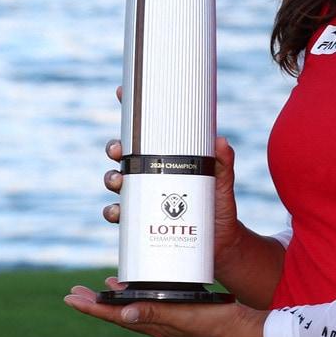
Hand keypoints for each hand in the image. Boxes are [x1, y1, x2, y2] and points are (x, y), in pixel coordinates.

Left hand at [64, 276, 267, 336]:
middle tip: (75, 292)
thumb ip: (155, 313)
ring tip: (104, 288)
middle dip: (98, 303)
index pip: (116, 316)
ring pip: (136, 309)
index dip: (92, 308)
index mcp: (154, 325)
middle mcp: (158, 325)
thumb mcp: (183, 317)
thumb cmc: (215, 324)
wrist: (243, 333)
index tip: (70, 298)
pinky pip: (154, 305)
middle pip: (121, 313)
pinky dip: (142, 296)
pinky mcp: (183, 315)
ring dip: (118, 299)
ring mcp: (170, 322)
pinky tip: (147, 289)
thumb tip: (122, 313)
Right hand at [102, 85, 242, 261]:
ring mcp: (143, 198)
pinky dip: (113, 211)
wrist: (220, 243)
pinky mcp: (140, 222)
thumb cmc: (217, 206)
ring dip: (112, 178)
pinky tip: (117, 211)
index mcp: (166, 159)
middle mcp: (150, 176)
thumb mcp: (222, 181)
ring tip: (119, 180)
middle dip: (114, 148)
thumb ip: (223, 162)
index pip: (146, 134)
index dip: (132, 113)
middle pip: (123, 155)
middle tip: (118, 149)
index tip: (122, 93)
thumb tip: (221, 141)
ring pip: (117, 182)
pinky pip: (118, 215)